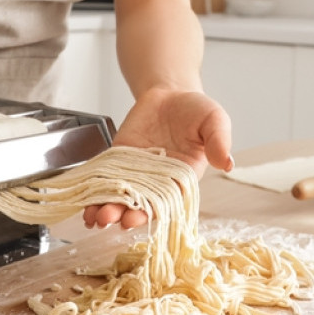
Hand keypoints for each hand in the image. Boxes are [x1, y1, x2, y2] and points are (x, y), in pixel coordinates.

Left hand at [82, 88, 232, 229]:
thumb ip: (219, 140)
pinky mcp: (118, 163)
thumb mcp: (214, 119)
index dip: (151, 214)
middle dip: (123, 214)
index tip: (136, 220)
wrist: (170, 95)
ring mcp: (135, 174)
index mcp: (183, 179)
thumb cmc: (196, 111)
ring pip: (120, 198)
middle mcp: (158, 183)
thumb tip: (228, 162)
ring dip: (106, 208)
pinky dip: (94, 194)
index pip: (166, 204)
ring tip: (94, 216)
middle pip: (139, 205)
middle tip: (110, 218)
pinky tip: (85, 205)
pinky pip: (105, 181)